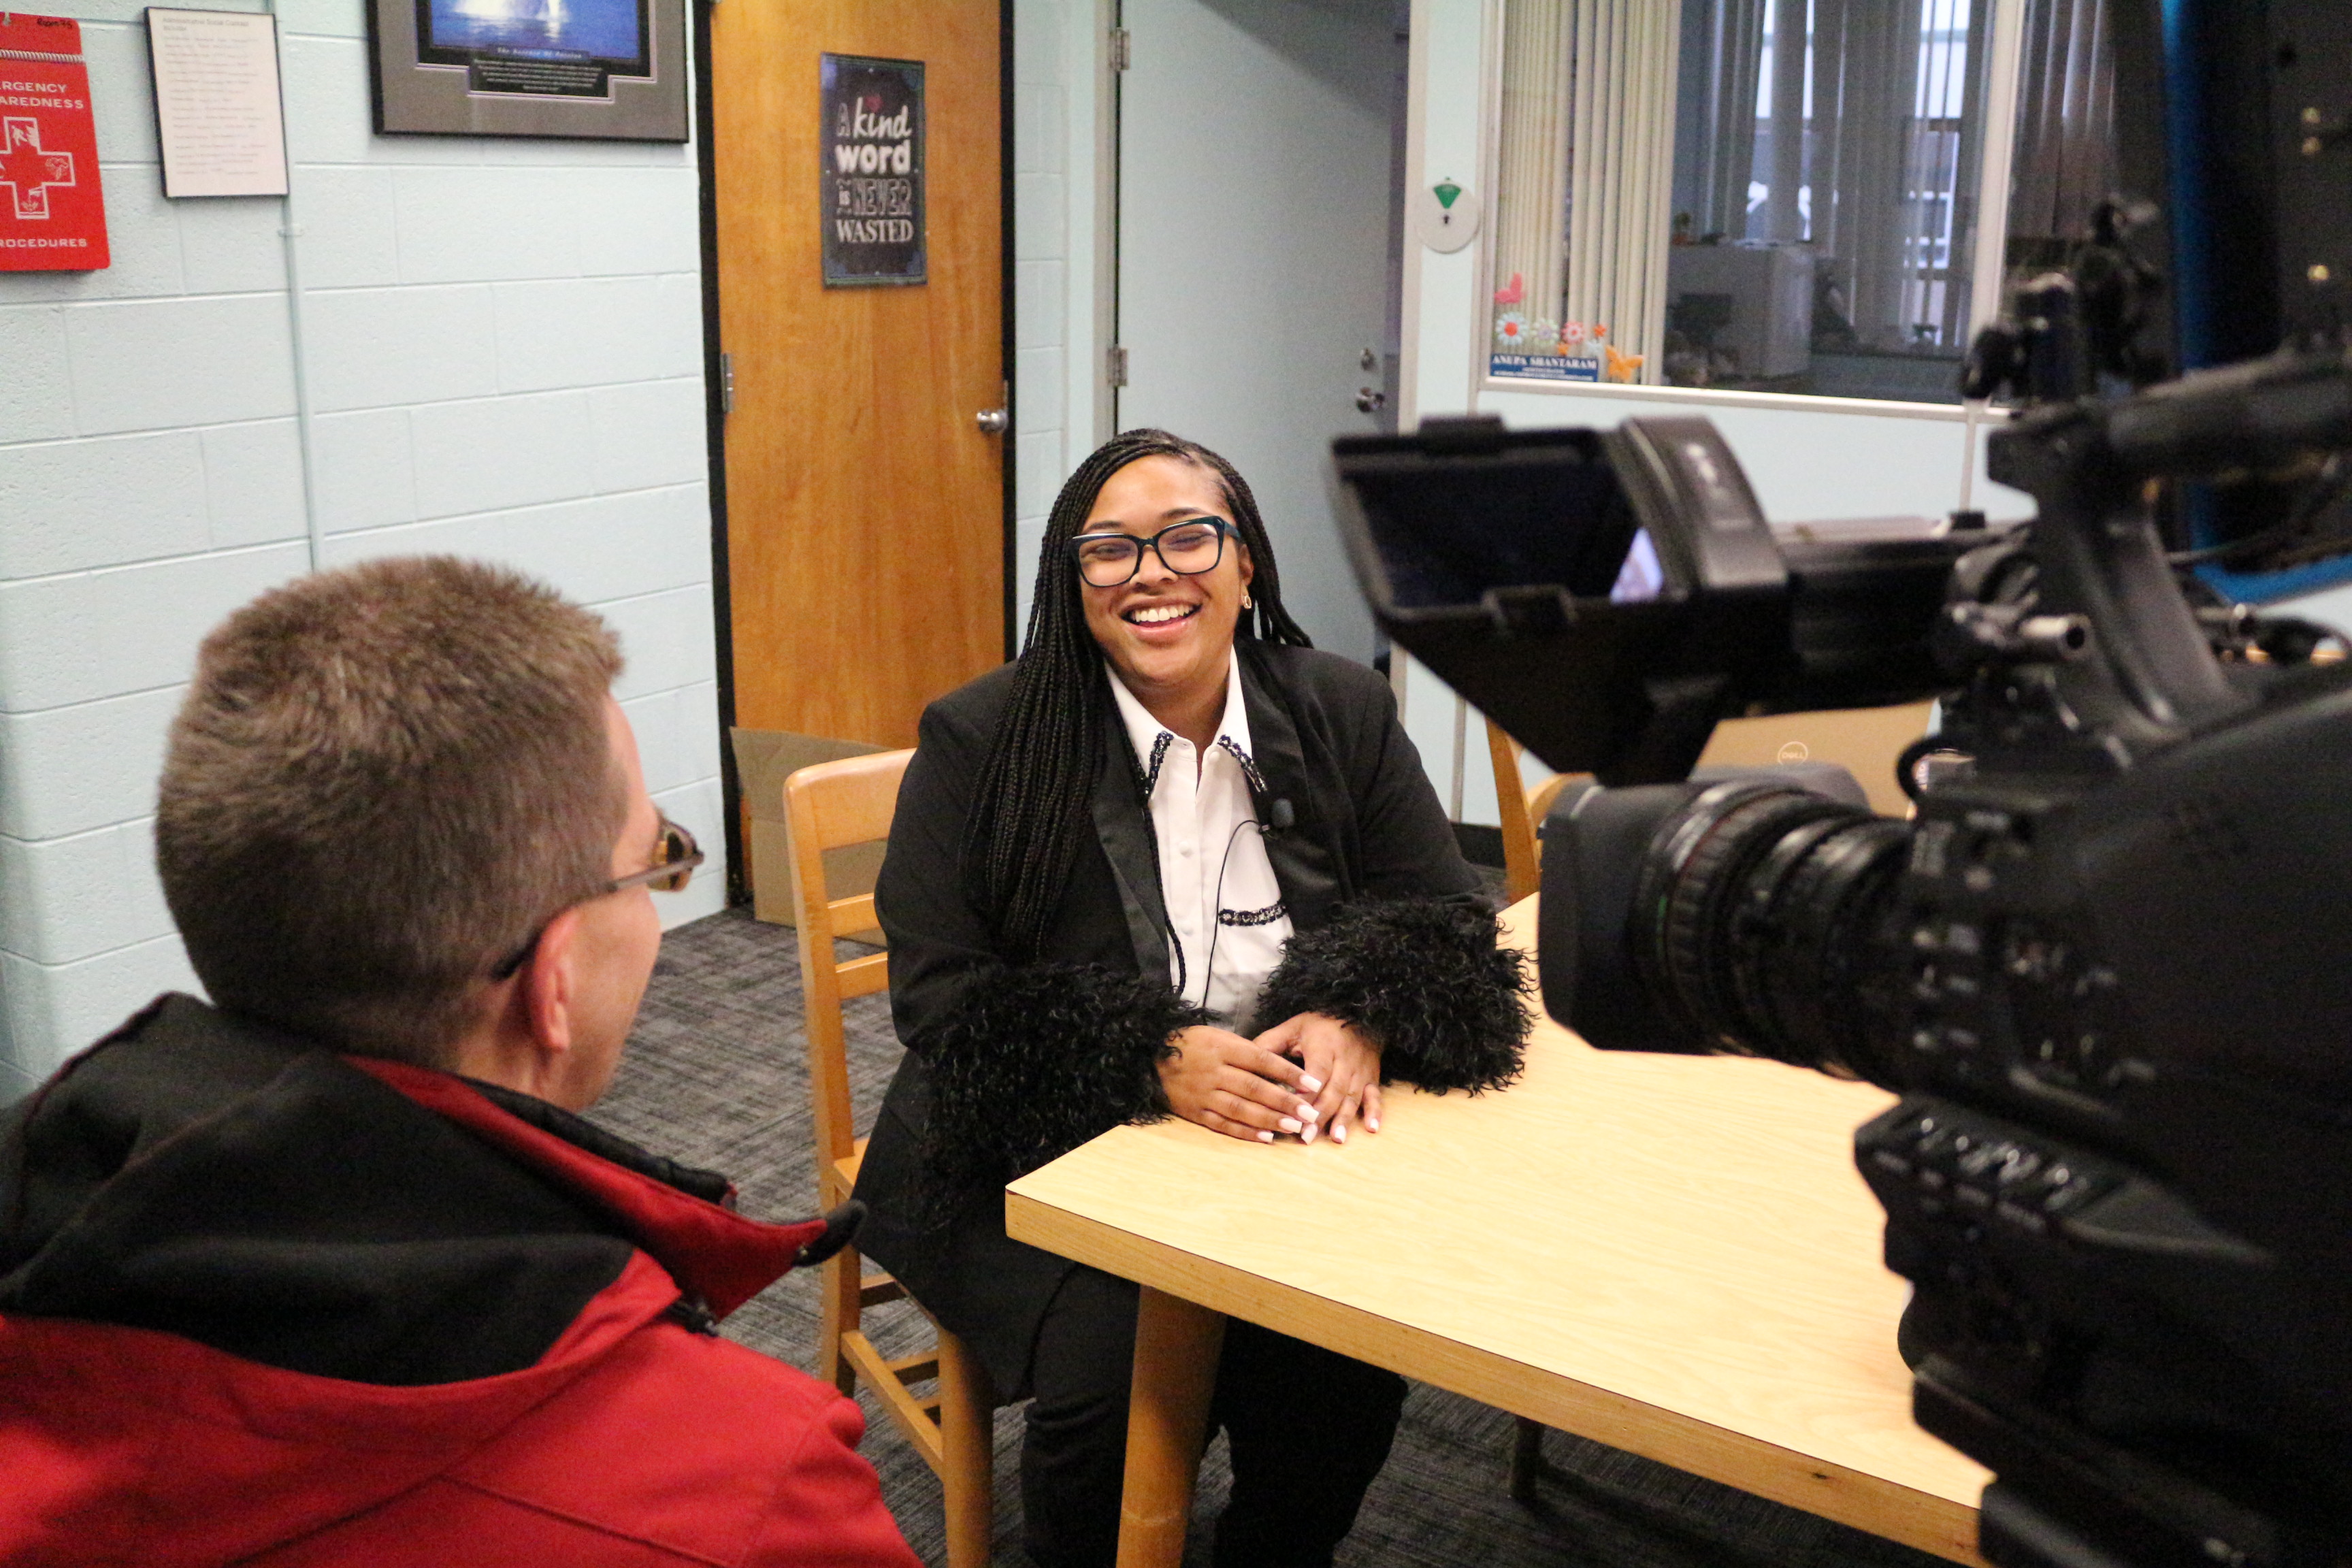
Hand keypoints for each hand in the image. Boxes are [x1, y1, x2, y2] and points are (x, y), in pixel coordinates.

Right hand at [1157, 1024, 1319, 1143]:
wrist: (1148, 1058)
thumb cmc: (1191, 1044)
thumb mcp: (1217, 1036)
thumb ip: (1246, 1051)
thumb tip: (1281, 1069)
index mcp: (1221, 1047)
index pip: (1261, 1060)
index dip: (1288, 1072)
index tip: (1312, 1083)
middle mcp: (1213, 1071)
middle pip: (1254, 1088)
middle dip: (1285, 1101)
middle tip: (1310, 1112)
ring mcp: (1203, 1093)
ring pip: (1241, 1109)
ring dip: (1269, 1119)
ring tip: (1294, 1127)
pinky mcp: (1195, 1112)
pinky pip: (1223, 1124)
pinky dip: (1245, 1132)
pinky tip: (1266, 1137)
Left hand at [1254, 1012, 1380, 1143]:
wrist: (1359, 1015)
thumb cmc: (1320, 1024)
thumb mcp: (1293, 1027)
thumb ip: (1269, 1044)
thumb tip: (1244, 1062)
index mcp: (1323, 1046)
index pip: (1315, 1073)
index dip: (1306, 1093)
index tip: (1292, 1112)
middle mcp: (1345, 1059)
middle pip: (1333, 1090)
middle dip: (1320, 1115)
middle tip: (1306, 1136)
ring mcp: (1360, 1070)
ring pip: (1352, 1097)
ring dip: (1344, 1119)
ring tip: (1335, 1139)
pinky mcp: (1371, 1078)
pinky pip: (1375, 1096)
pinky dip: (1375, 1113)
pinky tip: (1371, 1130)